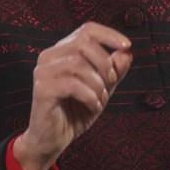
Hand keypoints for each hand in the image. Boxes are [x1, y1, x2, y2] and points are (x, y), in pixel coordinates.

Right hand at [13, 22, 132, 169]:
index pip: (86, 30)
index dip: (109, 34)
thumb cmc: (75, 112)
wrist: (53, 139)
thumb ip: (113, 72)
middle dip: (104, 63)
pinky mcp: (42, 89)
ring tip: (100, 100)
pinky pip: (72, 85)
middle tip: (110, 83)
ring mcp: (43, 72)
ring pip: (78, 64)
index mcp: (62, 51)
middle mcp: (49, 56)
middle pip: (83, 44)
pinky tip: (93, 106)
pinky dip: (89, 96)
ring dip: (97, 84)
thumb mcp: (101, 90)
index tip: (127, 46)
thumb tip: (127, 53)